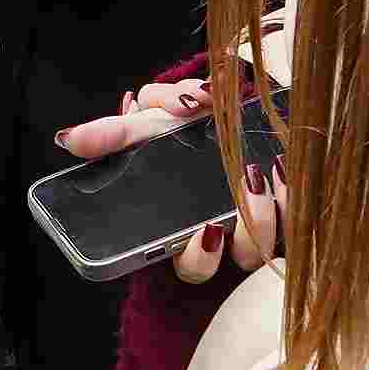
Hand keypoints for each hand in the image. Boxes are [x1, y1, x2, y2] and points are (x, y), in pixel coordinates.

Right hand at [54, 77, 281, 282]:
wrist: (228, 104)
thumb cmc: (182, 125)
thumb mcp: (144, 125)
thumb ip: (111, 135)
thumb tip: (68, 139)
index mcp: (186, 227)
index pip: (194, 265)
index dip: (200, 256)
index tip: (207, 231)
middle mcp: (228, 232)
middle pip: (242, 257)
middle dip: (250, 227)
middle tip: (248, 182)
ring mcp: (262, 219)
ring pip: (276, 237)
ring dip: (274, 204)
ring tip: (268, 167)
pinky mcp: (290, 203)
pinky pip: (300, 213)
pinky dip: (294, 189)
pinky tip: (285, 164)